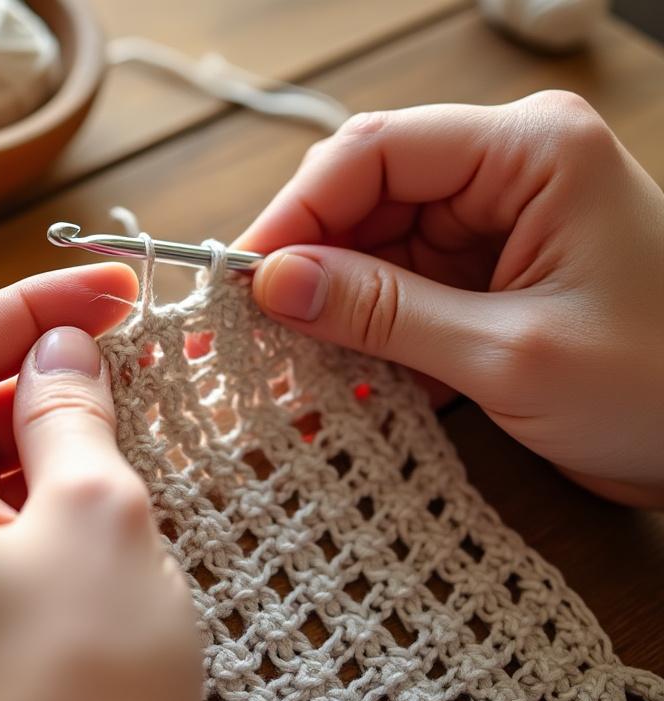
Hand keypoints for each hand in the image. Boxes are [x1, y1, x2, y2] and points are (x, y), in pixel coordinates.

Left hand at [0, 265, 200, 700]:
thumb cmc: (86, 680)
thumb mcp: (94, 510)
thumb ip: (67, 409)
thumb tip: (61, 350)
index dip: (31, 304)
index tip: (109, 288)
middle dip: (34, 370)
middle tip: (126, 346)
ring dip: (37, 433)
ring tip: (125, 413)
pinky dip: (28, 495)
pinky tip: (93, 484)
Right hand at [237, 91, 663, 507]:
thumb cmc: (663, 386)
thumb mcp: (510, 352)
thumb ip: (384, 312)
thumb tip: (274, 284)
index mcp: (531, 152)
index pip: (373, 153)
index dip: (294, 214)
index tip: (241, 281)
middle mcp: (507, 173)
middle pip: (362, 200)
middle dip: (301, 267)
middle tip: (240, 333)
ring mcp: (497, 228)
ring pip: (371, 252)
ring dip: (324, 313)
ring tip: (270, 371)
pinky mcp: (489, 281)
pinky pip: (400, 296)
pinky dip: (361, 342)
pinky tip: (322, 388)